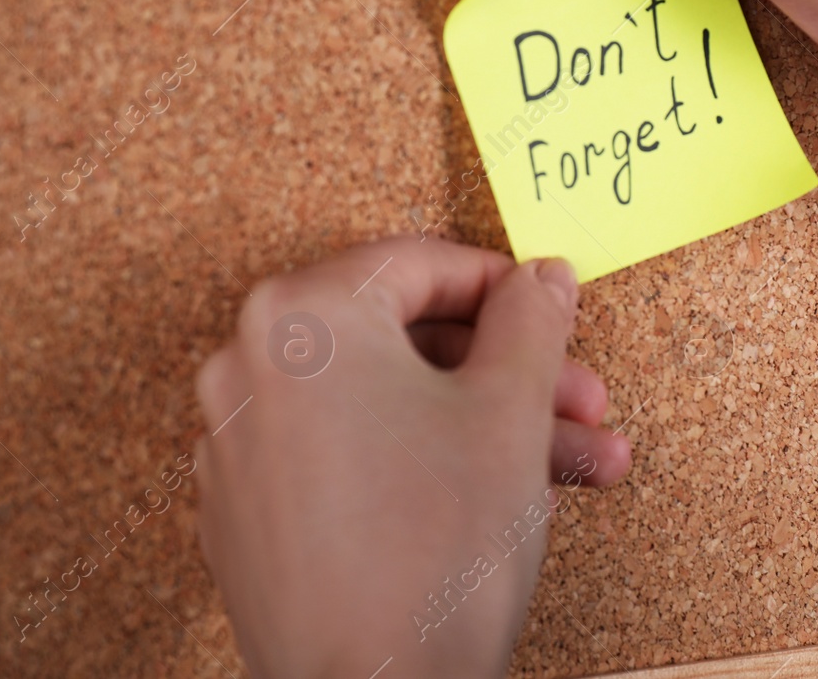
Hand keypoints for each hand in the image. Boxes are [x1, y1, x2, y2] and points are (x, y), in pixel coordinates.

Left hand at [194, 236, 631, 678]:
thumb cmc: (433, 555)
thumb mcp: (509, 411)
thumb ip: (530, 321)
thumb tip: (539, 278)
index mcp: (301, 317)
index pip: (417, 263)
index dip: (504, 285)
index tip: (553, 310)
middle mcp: (248, 367)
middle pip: (404, 343)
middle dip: (510, 374)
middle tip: (579, 401)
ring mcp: (237, 445)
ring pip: (384, 406)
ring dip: (482, 427)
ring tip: (574, 468)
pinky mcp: (244, 512)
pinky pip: (344, 456)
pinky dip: (416, 463)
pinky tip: (496, 500)